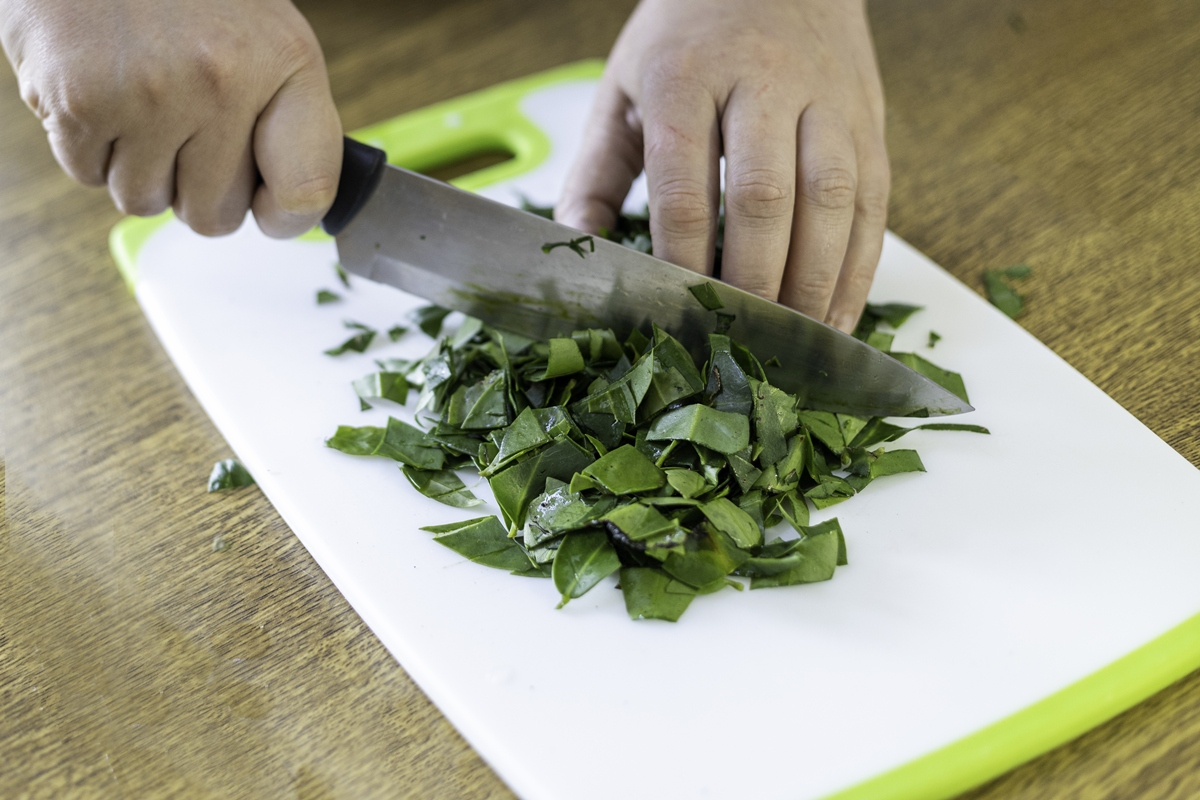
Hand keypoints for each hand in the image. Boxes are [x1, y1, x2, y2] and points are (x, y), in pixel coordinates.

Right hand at [0, 0, 341, 237]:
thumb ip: (288, 118)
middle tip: (183, 131)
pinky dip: (89, 147)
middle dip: (197, 189)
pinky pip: (89, 176)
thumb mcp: (266, 36)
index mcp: (285, 62)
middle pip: (216, 217)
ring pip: (146, 203)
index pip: (307, 191)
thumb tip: (289, 210)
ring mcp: (150, 94)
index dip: (285, 218)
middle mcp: (222, 81)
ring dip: (139, 169)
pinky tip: (100, 91)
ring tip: (139, 102)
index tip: (268, 207)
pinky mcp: (80, 100)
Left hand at [556, 0, 888, 331]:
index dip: (681, 256)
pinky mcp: (869, 119)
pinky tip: (837, 314)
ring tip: (793, 340)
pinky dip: (859, 267)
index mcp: (686, 75)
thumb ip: (595, 174)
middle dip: (752, 279)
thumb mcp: (624, 88)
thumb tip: (578, 253)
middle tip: (738, 337)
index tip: (673, 310)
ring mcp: (826, 100)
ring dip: (814, 281)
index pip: (684, 183)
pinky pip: (875, 201)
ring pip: (831, 199)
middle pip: (764, 196)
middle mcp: (763, 83)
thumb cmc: (688, 37)